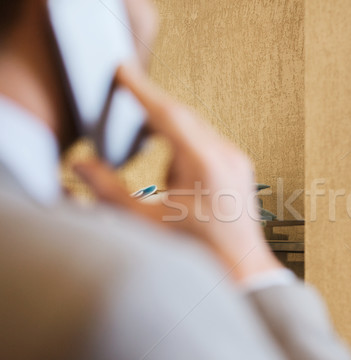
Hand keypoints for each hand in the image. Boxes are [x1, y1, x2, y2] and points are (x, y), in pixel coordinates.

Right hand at [74, 64, 281, 283]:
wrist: (240, 269)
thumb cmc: (198, 252)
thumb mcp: (146, 222)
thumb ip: (109, 191)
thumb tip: (82, 165)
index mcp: (205, 164)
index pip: (168, 113)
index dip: (141, 89)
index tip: (123, 70)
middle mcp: (226, 155)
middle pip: (183, 116)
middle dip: (152, 108)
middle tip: (125, 103)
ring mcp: (237, 160)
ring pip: (196, 128)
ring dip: (169, 130)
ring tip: (150, 153)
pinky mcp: (239, 167)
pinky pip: (208, 142)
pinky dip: (186, 145)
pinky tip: (176, 173)